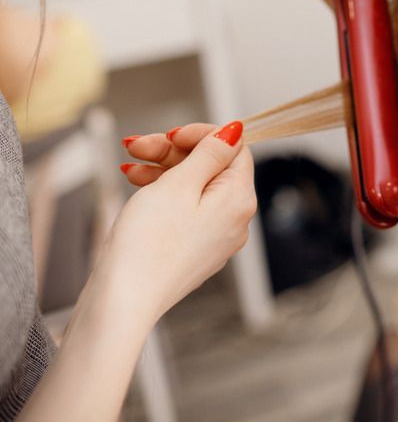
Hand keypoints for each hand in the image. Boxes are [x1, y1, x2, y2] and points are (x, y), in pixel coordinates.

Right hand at [97, 122, 255, 326]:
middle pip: (212, 168)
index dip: (203, 136)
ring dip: (163, 169)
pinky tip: (136, 183)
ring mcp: (214, 237)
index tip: (171, 134)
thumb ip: (210, 154)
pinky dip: (163, 192)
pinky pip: (185, 209)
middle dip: (174, 152)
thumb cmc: (148, 243)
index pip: (236, 151)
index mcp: (239, 201)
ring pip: (194, 187)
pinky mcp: (193, 248)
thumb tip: (237, 132)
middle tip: (137, 146)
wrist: (123, 300)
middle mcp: (235, 220)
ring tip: (128, 166)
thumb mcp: (180, 184)